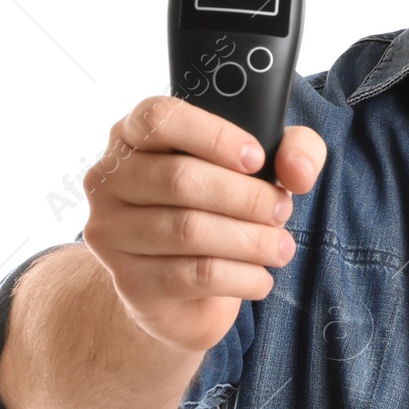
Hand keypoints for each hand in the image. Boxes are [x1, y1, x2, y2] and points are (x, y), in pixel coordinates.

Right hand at [80, 97, 327, 355]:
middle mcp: (110, 179)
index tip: (257, 158)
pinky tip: (261, 278)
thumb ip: (293, 149)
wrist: (179, 290)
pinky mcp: (130, 281)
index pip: (159, 119)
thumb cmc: (219, 209)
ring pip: (189, 230)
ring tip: (280, 247)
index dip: (214, 136)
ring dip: (250, 240)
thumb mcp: (260, 168)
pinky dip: (242, 276)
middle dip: (246, 197)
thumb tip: (298, 170)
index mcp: (134, 135)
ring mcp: (112, 232)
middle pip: (179, 179)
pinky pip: (195, 275)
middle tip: (281, 210)